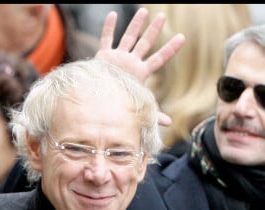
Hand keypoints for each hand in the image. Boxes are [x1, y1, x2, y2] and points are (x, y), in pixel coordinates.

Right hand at [96, 7, 184, 126]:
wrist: (100, 102)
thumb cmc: (120, 106)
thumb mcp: (139, 107)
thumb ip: (154, 114)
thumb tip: (170, 124)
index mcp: (141, 73)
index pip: (159, 59)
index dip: (170, 49)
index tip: (182, 37)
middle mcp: (131, 62)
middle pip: (145, 43)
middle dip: (154, 30)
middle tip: (163, 16)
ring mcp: (118, 57)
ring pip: (129, 37)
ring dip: (135, 25)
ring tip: (144, 11)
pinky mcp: (104, 56)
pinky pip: (106, 39)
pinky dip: (108, 28)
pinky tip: (113, 15)